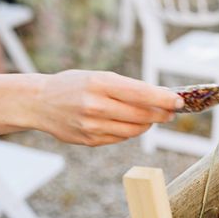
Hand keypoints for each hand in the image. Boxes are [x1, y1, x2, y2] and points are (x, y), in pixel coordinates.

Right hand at [31, 70, 183, 146]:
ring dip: (148, 125)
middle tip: (171, 111)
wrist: (39, 102)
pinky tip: (130, 124)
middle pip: (141, 115)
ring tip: (152, 118)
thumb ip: (126, 87)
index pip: (140, 93)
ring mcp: (92, 126)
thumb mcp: (97, 77)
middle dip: (161, 114)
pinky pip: (120, 138)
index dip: (163, 99)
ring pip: (134, 130)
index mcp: (99, 84)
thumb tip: (160, 97)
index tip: (179, 101)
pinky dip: (130, 131)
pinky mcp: (90, 141)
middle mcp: (96, 105)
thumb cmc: (73, 86)